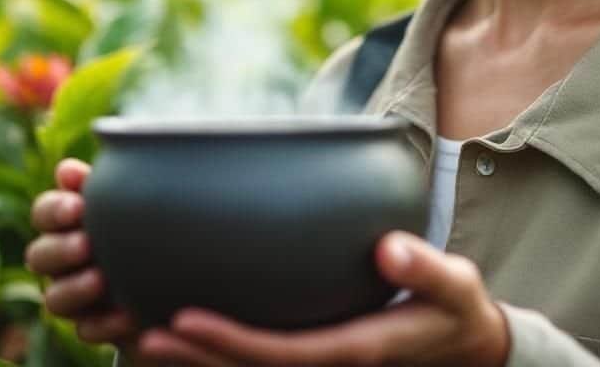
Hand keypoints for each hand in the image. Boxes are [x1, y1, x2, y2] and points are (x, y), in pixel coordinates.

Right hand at [24, 157, 139, 345]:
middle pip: (39, 255)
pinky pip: (88, 330)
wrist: (170, 267)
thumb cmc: (141, 216)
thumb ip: (100, 182)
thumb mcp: (127, 196)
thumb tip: (66, 170)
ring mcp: (72, 295)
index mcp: (65, 222)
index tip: (78, 207)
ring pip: (53, 298)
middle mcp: (59, 259)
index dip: (55, 210)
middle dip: (60, 249)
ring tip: (101, 279)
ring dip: (74, 289)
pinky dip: (106, 324)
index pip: (44, 212)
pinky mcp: (92, 325)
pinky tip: (128, 314)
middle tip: (85, 244)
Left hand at [127, 230, 510, 366]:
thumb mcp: (454, 286)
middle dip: (190, 357)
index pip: (277, 353)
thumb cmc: (455, 308)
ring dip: (193, 360)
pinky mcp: (318, 351)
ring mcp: (319, 362)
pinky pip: (261, 360)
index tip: (180, 319)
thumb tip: (386, 244)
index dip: (226, 341)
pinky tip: (188, 332)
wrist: (465, 345)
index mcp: (353, 349)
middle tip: (134, 327)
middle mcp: (327, 363)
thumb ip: (424, 265)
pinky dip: (221, 352)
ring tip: (139, 330)